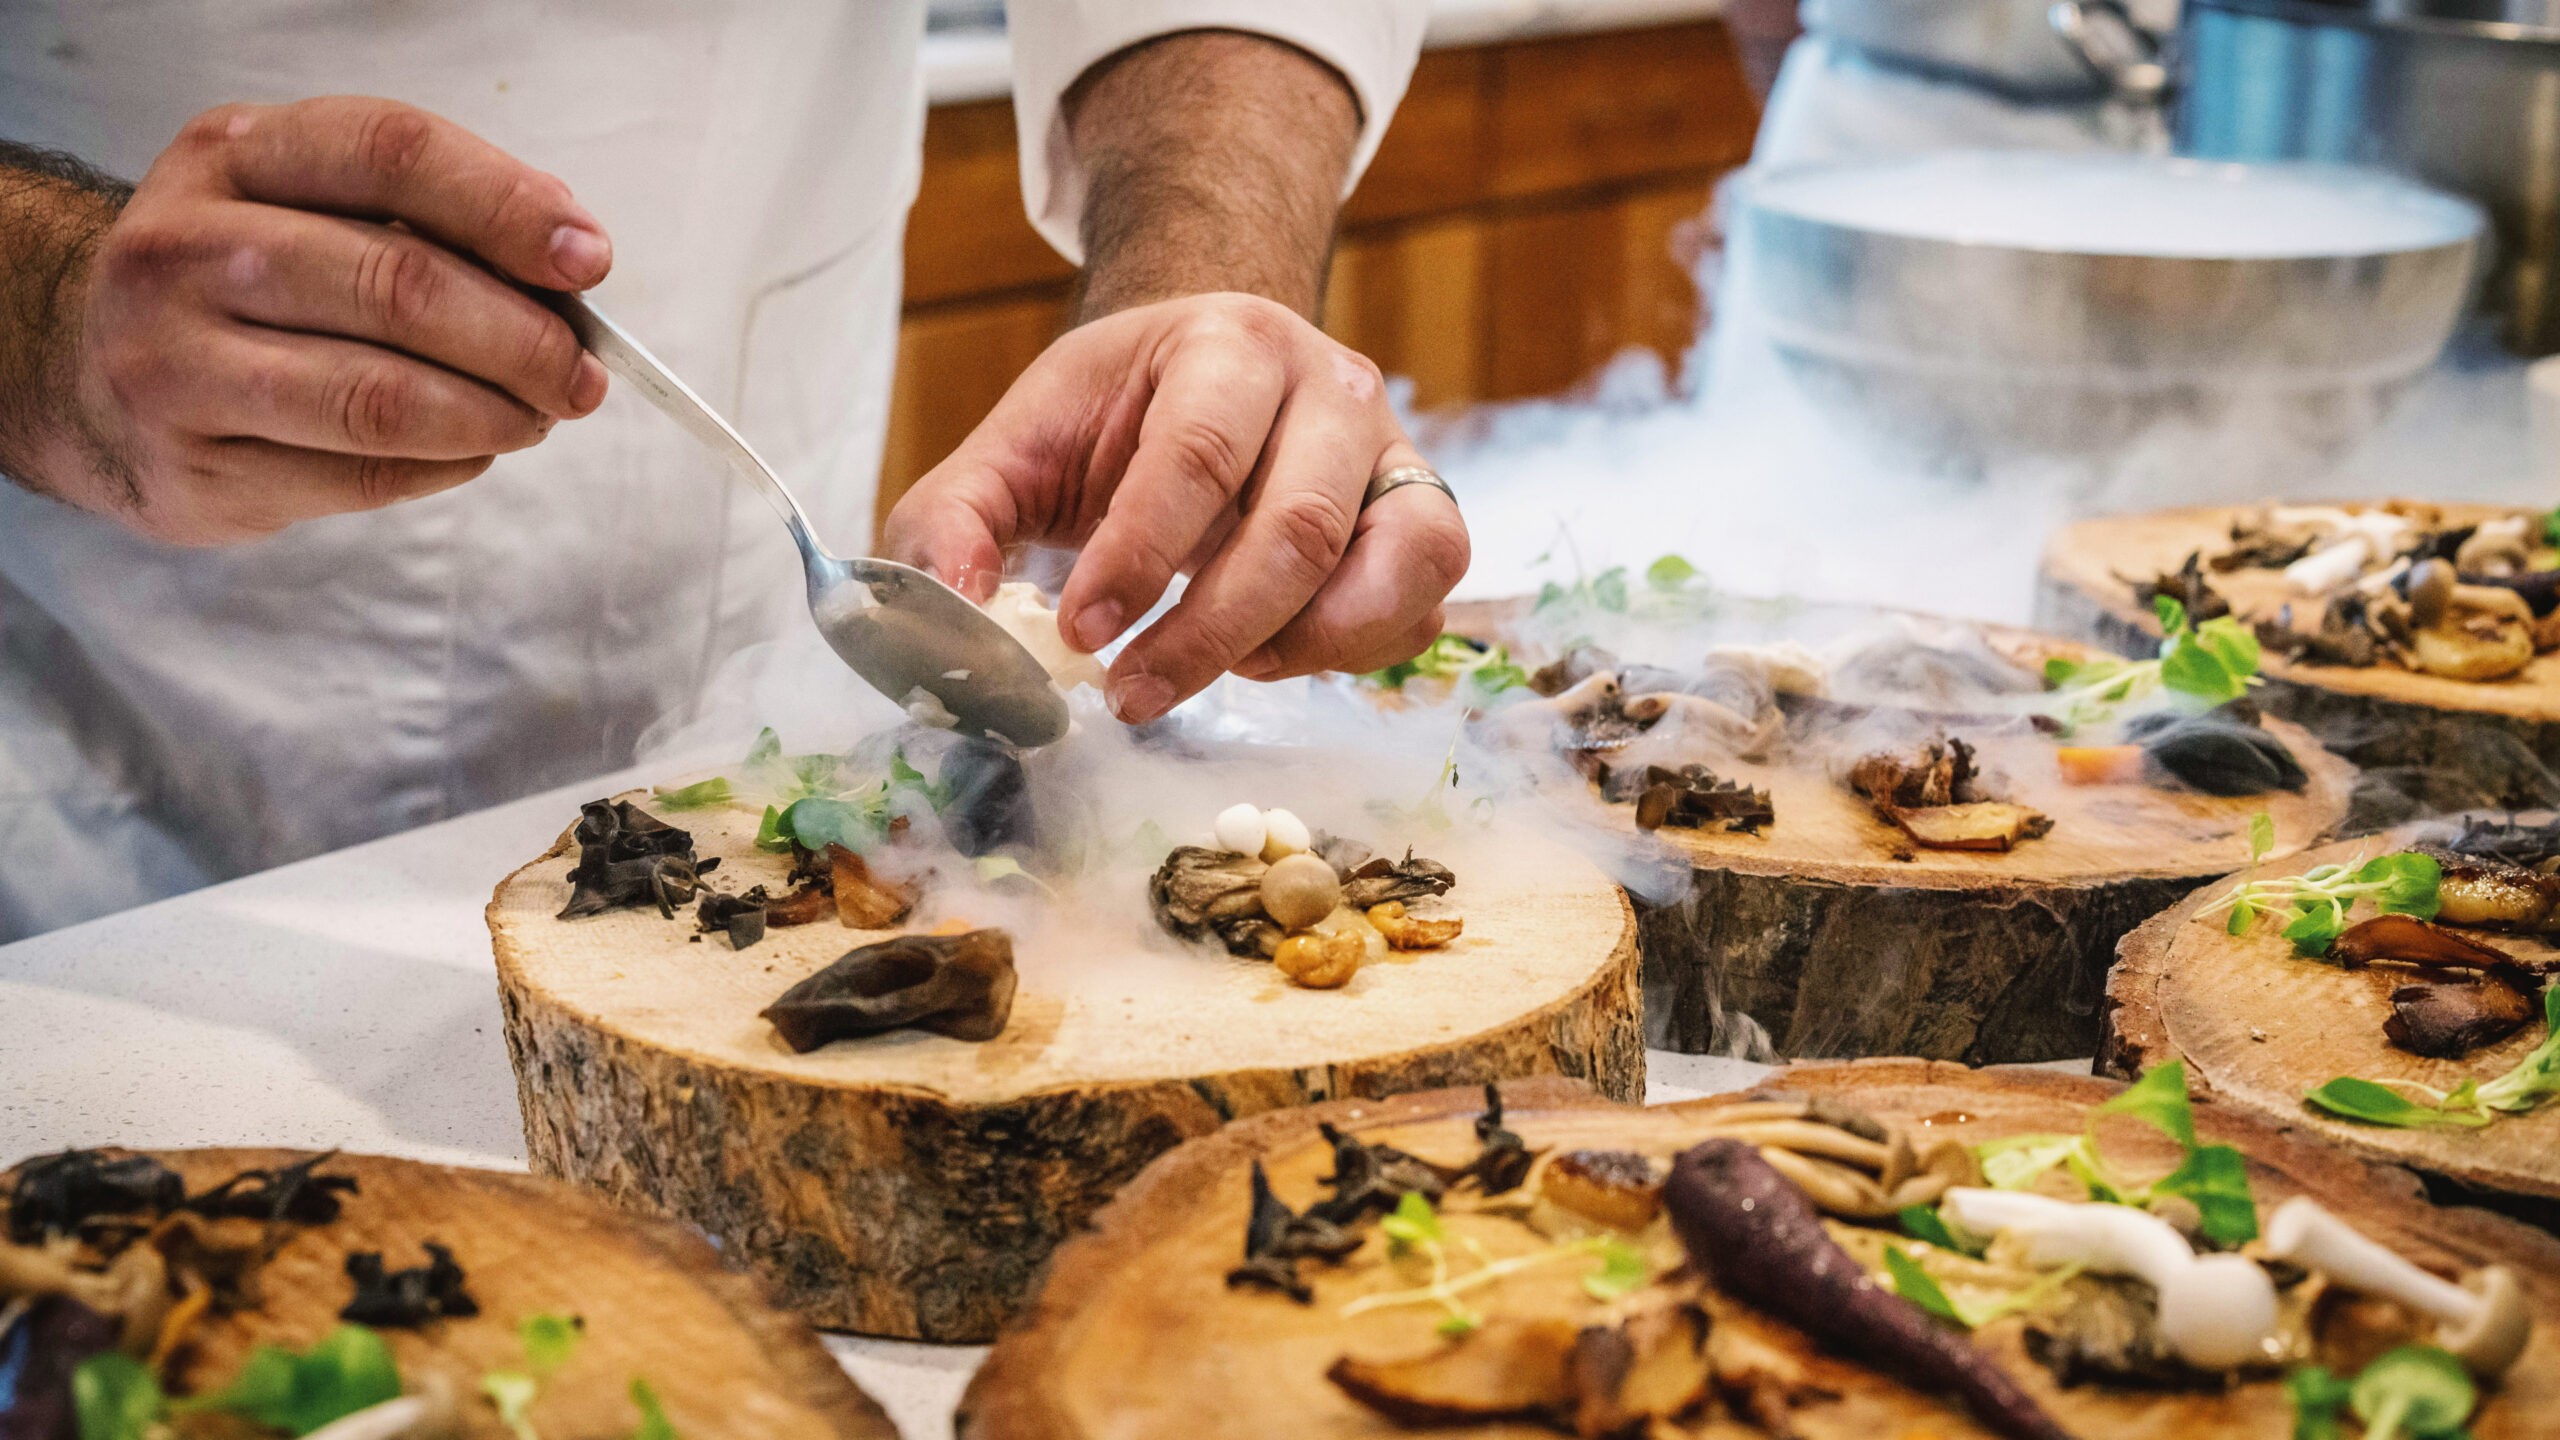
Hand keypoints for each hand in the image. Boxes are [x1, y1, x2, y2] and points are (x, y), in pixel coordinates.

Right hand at [54, 97, 610, 542]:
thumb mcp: (311, 207)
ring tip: (537, 416)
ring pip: (381, 397)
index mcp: (232, 157)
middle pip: (400, 286)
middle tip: (582, 374)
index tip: (589, 262)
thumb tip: (571, 260)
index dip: (506, 207)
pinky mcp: (194, 468)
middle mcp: (185, 249)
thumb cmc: (246, 283)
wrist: (87, 371)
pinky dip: (447, 466)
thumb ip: (430, 219)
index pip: (391, 153)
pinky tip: (471, 449)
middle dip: (524, 340)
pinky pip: (362, 474)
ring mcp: (174, 363)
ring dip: (494, 414)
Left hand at [882, 292, 1469, 723]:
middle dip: (1210, 632)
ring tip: (1224, 671)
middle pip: (1298, 526)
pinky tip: (1273, 654)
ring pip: (1395, 564)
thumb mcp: (1017, 446)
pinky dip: (1355, 652)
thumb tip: (953, 611)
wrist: (1213, 373)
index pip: (1196, 454)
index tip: (1081, 634)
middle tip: (1132, 694)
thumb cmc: (1115, 417)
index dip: (1139, 557)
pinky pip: (1423, 606)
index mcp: (1227, 344)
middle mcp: (1332, 387)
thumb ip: (955, 520)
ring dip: (1302, 646)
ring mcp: (1395, 452)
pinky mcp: (1423, 518)